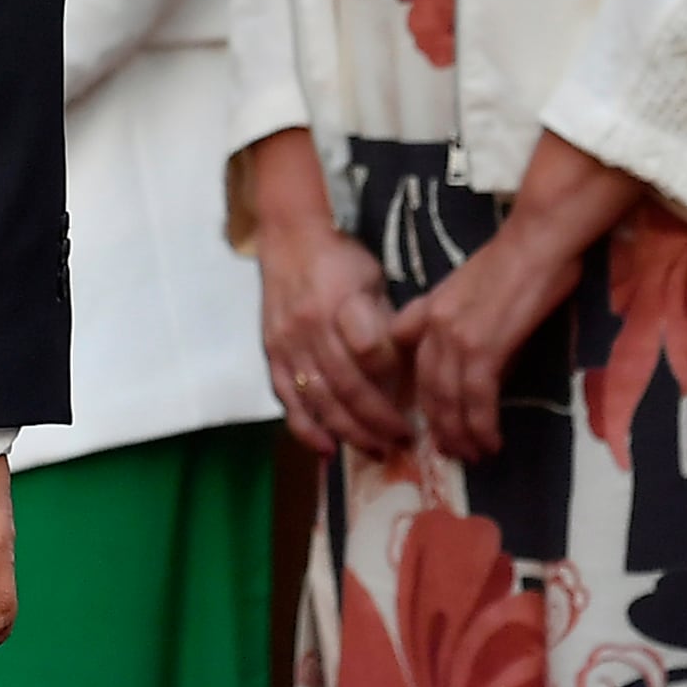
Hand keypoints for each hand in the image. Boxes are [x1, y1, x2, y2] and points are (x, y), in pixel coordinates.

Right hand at [259, 212, 409, 456]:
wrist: (288, 237)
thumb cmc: (339, 258)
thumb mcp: (373, 279)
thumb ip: (384, 322)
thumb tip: (405, 368)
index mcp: (340, 301)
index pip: (369, 348)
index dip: (392, 374)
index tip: (415, 393)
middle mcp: (310, 325)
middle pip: (346, 383)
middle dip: (377, 418)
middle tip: (403, 440)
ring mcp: (287, 341)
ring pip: (318, 397)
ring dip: (348, 429)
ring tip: (376, 450)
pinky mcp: (271, 352)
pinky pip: (286, 396)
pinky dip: (305, 426)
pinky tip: (327, 448)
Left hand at [387, 137, 630, 462]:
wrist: (536, 243)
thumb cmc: (511, 264)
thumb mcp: (464, 293)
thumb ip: (449, 324)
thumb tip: (458, 365)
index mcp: (425, 312)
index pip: (411, 366)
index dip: (418, 399)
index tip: (428, 424)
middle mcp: (432, 326)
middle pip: (426, 389)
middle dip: (439, 426)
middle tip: (452, 453)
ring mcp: (455, 336)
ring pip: (449, 398)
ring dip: (462, 433)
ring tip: (474, 455)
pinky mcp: (485, 345)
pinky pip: (477, 396)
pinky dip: (482, 423)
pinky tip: (491, 440)